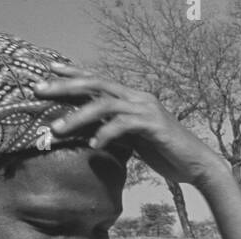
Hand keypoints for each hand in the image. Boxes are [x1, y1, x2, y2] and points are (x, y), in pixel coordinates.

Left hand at [34, 63, 226, 187]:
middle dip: (66, 86)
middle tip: (41, 90)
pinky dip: (105, 133)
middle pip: (97, 84)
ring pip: (104, 104)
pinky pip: (123, 125)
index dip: (75, 73)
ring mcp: (148, 110)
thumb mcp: (137, 140)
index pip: (100, 81)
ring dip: (78, 116)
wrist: (199, 166)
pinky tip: (94, 144)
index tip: (51, 69)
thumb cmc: (168, 155)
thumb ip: (117, 130)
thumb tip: (91, 130)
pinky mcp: (154, 125)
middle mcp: (140, 98)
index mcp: (135, 99)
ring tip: (58, 129)